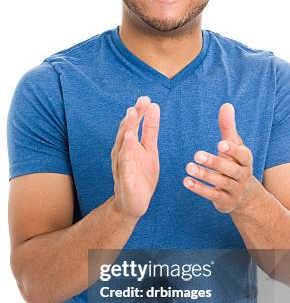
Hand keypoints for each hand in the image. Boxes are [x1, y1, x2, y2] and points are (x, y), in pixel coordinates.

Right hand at [111, 96, 159, 220]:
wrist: (133, 204)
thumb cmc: (141, 175)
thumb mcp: (150, 150)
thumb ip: (150, 129)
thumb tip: (154, 106)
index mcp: (129, 144)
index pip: (134, 124)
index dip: (140, 111)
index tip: (147, 98)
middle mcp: (122, 151)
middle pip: (127, 129)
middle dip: (134, 115)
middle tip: (141, 100)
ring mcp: (122, 163)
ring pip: (123, 142)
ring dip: (128, 127)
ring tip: (133, 113)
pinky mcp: (124, 176)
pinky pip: (124, 160)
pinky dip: (127, 149)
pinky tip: (130, 138)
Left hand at [183, 103, 253, 212]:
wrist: (243, 195)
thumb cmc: (234, 162)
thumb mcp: (233, 145)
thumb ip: (228, 127)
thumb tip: (226, 105)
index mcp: (246, 160)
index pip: (242, 155)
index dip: (232, 150)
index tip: (220, 144)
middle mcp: (243, 175)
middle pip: (231, 170)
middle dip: (214, 162)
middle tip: (196, 155)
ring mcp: (235, 190)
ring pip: (221, 183)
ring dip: (204, 175)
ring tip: (189, 167)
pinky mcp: (226, 202)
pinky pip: (213, 195)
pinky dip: (199, 188)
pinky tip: (186, 181)